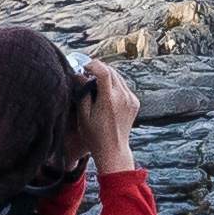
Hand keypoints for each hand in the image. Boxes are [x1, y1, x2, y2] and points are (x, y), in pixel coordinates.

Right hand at [76, 60, 141, 174]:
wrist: (113, 150)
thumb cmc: (94, 135)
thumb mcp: (83, 115)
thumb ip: (82, 93)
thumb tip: (78, 75)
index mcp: (109, 100)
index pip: (104, 71)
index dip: (93, 65)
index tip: (84, 68)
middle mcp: (123, 97)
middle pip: (112, 71)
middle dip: (98, 69)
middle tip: (87, 74)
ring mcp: (131, 99)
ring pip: (119, 77)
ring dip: (107, 76)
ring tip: (95, 83)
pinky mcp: (135, 102)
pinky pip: (124, 86)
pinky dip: (114, 84)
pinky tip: (106, 93)